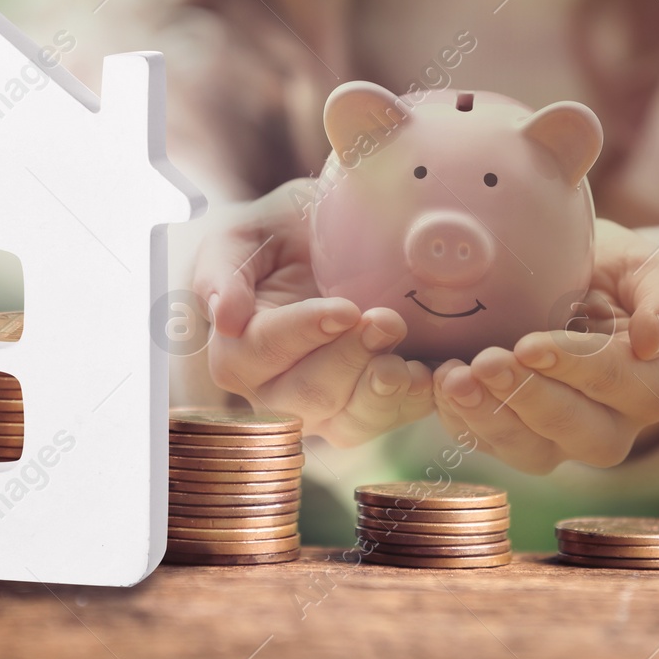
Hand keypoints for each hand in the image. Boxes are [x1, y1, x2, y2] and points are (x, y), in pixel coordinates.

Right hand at [191, 179, 433, 446]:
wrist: (325, 243)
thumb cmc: (278, 237)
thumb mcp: (242, 236)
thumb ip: (224, 270)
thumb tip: (225, 317)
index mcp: (237, 353)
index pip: (263, 351)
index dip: (305, 332)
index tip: (345, 309)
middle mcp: (274, 393)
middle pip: (310, 394)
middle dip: (352, 359)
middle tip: (387, 320)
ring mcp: (323, 410)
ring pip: (350, 421)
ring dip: (385, 391)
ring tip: (411, 358)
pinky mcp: (367, 412)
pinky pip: (390, 422)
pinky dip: (416, 401)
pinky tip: (435, 375)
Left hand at [433, 219, 658, 473]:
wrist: (581, 278)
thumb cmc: (622, 270)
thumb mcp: (651, 267)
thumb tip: (654, 338)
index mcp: (653, 381)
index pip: (619, 382)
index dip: (575, 367)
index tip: (529, 345)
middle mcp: (615, 422)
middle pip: (578, 431)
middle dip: (526, 398)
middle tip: (484, 361)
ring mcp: (566, 437)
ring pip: (532, 451)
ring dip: (489, 417)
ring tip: (452, 379)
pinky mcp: (522, 437)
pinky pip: (493, 445)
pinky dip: (463, 419)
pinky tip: (440, 385)